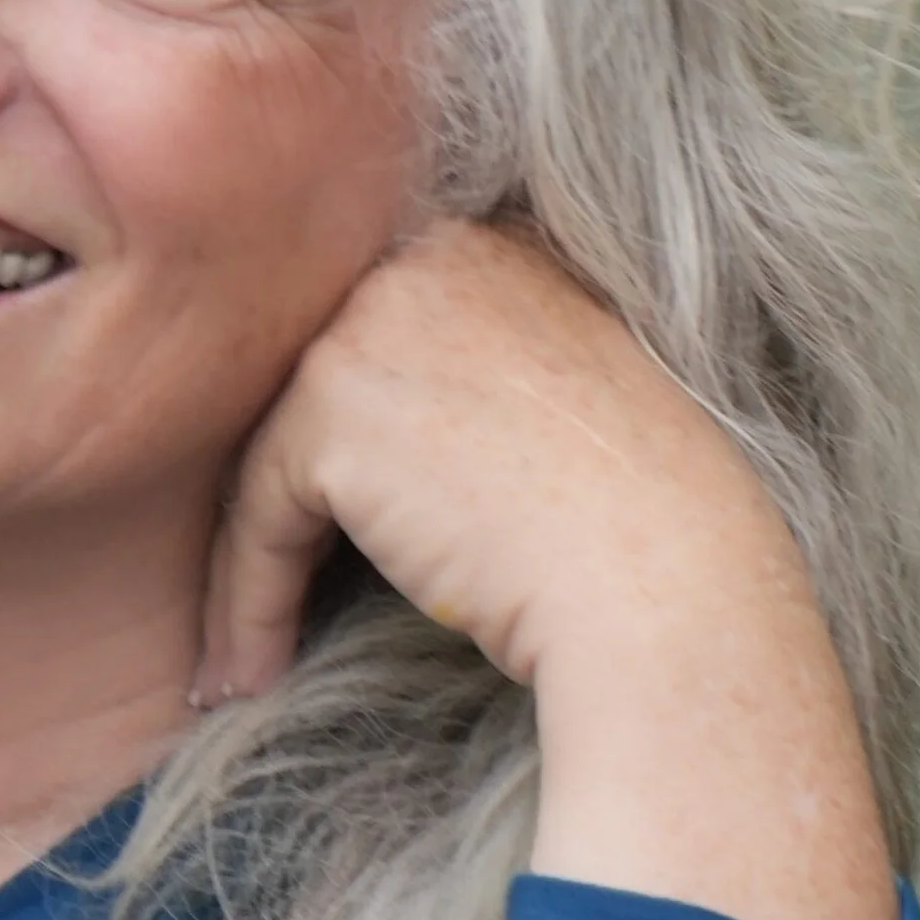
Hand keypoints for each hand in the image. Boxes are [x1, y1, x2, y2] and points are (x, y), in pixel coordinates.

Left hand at [197, 220, 899, 919]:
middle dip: (284, 491)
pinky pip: (258, 514)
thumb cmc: (644, 531)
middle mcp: (420, 262)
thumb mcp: (558, 406)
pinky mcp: (331, 407)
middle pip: (310, 388)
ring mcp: (371, 325)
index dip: (348, 444)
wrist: (673, 589)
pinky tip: (247, 672)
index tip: (331, 531)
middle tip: (266, 585)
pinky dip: (247, 598)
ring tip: (251, 652)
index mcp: (485, 247)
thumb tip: (377, 439)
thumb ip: (469, 376)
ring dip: (255, 562)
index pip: (373, 342)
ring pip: (276, 455)